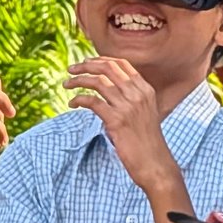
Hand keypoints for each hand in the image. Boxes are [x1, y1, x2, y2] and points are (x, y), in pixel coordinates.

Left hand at [64, 57, 176, 191]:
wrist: (155, 163)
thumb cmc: (147, 142)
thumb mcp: (145, 113)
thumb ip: (131, 99)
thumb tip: (109, 89)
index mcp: (145, 89)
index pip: (121, 64)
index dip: (101, 60)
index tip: (86, 63)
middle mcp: (138, 94)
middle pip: (107, 68)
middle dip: (86, 65)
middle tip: (71, 69)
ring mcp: (128, 107)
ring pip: (98, 82)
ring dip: (78, 81)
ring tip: (66, 84)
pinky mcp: (117, 121)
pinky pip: (92, 101)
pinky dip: (79, 99)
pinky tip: (73, 103)